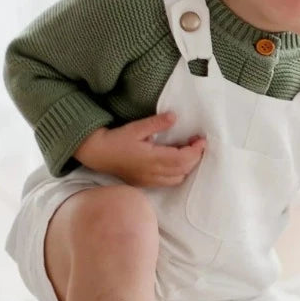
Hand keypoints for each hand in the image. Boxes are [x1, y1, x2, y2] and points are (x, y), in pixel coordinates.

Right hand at [74, 112, 205, 187]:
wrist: (98, 154)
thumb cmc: (116, 139)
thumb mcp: (136, 127)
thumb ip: (157, 123)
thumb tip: (175, 117)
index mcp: (152, 159)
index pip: (182, 159)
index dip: (196, 151)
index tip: (201, 140)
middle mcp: (153, 173)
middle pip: (184, 170)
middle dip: (195, 157)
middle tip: (198, 143)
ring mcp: (149, 180)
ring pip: (178, 178)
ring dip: (188, 166)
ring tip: (189, 151)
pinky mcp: (145, 183)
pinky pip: (169, 182)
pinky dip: (178, 173)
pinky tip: (176, 161)